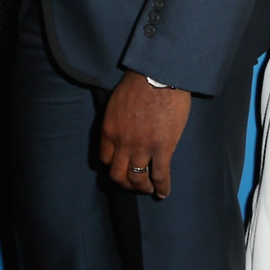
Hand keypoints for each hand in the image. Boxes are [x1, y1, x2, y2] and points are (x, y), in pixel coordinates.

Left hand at [99, 71, 190, 198]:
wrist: (159, 75)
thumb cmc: (139, 83)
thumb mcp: (116, 103)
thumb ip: (116, 121)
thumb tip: (121, 131)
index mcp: (109, 131)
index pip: (105, 159)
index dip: (113, 167)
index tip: (120, 169)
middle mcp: (122, 143)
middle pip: (118, 175)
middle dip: (126, 183)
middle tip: (134, 184)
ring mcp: (142, 148)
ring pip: (138, 180)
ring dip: (143, 187)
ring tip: (149, 189)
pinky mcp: (162, 148)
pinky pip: (160, 175)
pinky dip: (162, 187)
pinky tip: (164, 193)